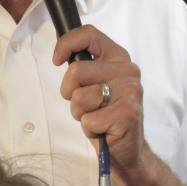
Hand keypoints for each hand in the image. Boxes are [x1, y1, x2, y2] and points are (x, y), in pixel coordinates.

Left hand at [54, 24, 146, 172]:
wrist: (127, 151)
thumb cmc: (105, 115)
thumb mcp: (94, 83)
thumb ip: (83, 64)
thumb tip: (59, 43)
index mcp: (119, 57)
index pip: (89, 34)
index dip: (66, 44)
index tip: (56, 60)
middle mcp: (128, 70)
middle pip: (75, 71)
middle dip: (70, 93)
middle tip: (86, 105)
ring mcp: (130, 92)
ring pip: (79, 97)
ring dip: (80, 113)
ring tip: (96, 118)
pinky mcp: (127, 114)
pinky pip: (88, 119)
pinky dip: (89, 129)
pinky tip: (104, 130)